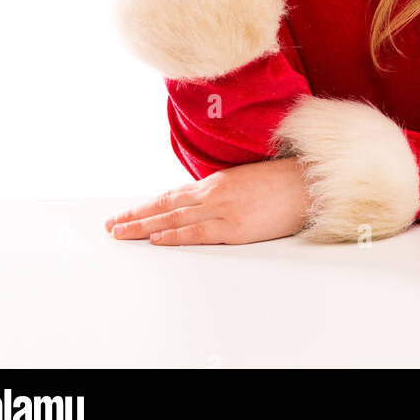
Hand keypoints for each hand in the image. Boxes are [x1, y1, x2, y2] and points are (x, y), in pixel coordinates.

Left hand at [104, 159, 311, 245]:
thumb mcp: (245, 181)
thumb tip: (201, 202)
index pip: (173, 195)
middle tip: (111, 226)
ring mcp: (222, 209)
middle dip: (136, 216)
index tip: (127, 213)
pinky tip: (156, 239)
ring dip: (144, 227)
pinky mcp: (234, 227)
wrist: (308, 185)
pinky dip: (174, 235)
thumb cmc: (281, 183)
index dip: (148, 205)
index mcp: (216, 181)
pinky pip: (197, 232)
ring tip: (121, 233)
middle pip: (165, 205)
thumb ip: (221, 191)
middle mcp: (213, 192)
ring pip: (174, 218)